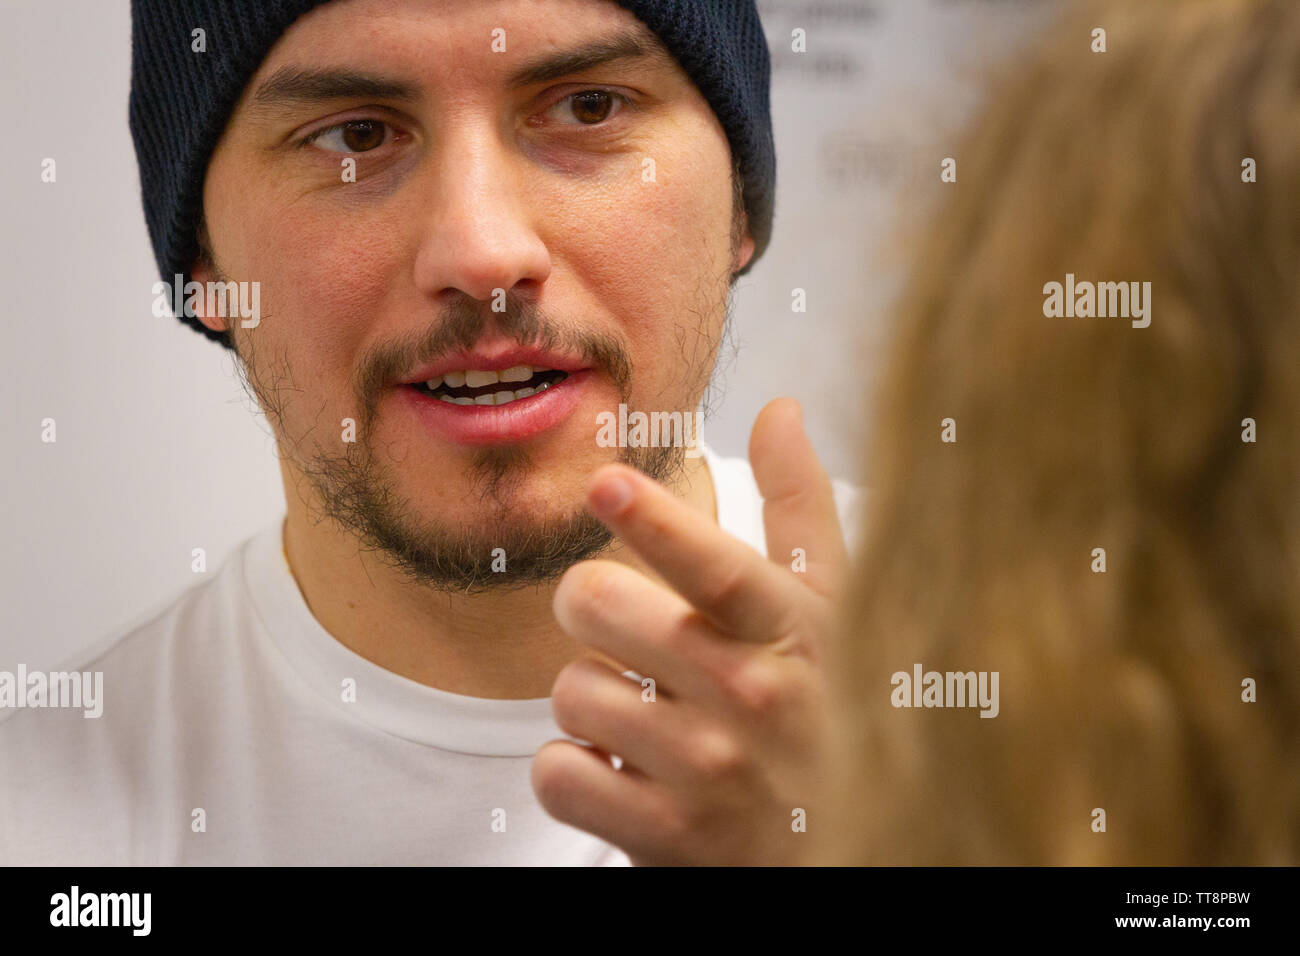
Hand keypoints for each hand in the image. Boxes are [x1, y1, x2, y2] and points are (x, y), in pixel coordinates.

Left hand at [531, 398, 849, 864]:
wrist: (845, 853)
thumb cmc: (825, 713)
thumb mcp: (832, 611)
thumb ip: (799, 509)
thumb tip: (779, 408)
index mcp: (793, 632)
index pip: (719, 570)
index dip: (658, 522)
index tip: (607, 484)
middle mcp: (755, 699)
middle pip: (600, 606)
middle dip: (590, 607)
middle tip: (621, 629)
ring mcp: (710, 773)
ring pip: (571, 690)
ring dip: (591, 701)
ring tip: (646, 718)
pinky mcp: (665, 836)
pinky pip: (556, 773)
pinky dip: (573, 771)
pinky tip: (626, 773)